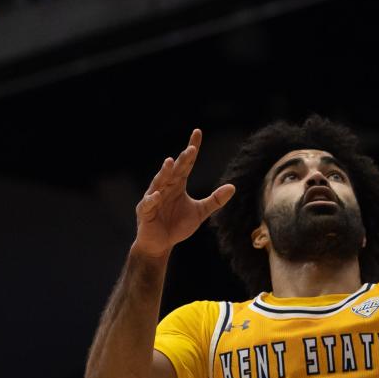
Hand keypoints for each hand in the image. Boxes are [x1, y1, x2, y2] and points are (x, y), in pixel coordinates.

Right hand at [134, 128, 234, 258]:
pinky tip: (156, 195)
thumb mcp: (200, 212)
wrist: (161, 244)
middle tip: (190, 150)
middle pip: (175, 171)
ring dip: (164, 173)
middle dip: (182, 161)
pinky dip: (152, 200)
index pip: (187, 163)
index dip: (192, 149)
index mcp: (178, 184)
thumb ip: (215, 200)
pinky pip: (148, 204)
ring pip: (159, 182)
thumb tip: (233, 187)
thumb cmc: (177, 226)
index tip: (197, 133)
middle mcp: (165, 187)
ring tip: (170, 162)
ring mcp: (153, 198)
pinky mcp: (145, 212)